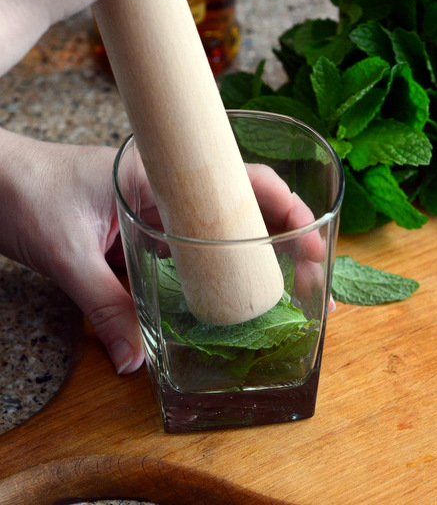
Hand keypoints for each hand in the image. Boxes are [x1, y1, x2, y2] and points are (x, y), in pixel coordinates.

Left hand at [0, 131, 334, 375]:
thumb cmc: (25, 192)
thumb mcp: (67, 253)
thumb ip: (103, 306)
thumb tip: (136, 360)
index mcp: (161, 172)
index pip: (237, 178)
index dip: (282, 206)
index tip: (311, 239)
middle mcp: (168, 186)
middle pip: (238, 207)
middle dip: (278, 238)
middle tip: (311, 276)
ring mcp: (157, 206)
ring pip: (216, 228)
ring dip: (247, 256)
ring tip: (278, 291)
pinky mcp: (142, 225)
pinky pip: (186, 246)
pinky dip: (207, 268)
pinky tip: (221, 295)